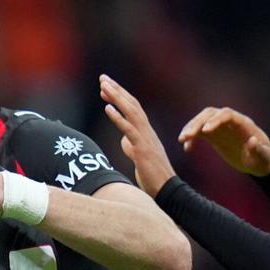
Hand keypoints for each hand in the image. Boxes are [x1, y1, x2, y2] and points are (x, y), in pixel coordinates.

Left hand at [99, 74, 176, 196]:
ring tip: (104, 86)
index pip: (133, 109)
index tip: (106, 88)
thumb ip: (132, 147)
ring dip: (116, 97)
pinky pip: (129, 130)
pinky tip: (107, 108)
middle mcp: (147, 131)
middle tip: (103, 78)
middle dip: (117, 90)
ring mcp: (145, 139)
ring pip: (131, 112)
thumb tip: (124, 140)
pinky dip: (118, 117)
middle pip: (131, 104)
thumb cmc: (153, 177)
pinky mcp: (142, 149)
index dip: (120, 96)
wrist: (166, 191)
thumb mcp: (139, 158)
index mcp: (146, 133)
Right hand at [178, 106, 269, 176]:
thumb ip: (260, 150)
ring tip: (182, 140)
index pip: (227, 114)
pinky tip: (187, 149)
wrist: (259, 162)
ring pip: (203, 120)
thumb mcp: (264, 158)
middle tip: (186, 136)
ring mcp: (222, 127)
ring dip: (191, 128)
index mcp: (244, 124)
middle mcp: (230, 122)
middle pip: (211, 114)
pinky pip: (200, 132)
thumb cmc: (263, 160)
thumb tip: (252, 142)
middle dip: (198, 123)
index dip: (215, 120)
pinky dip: (192, 138)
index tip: (205, 131)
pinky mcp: (215, 135)